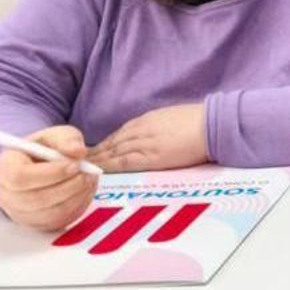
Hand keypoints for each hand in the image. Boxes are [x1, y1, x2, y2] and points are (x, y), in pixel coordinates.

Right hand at [0, 126, 97, 230]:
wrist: (32, 171)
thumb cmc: (40, 152)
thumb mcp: (52, 137)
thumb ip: (66, 139)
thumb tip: (78, 151)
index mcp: (6, 170)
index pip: (22, 177)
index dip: (51, 173)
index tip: (75, 165)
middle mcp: (9, 197)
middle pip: (39, 199)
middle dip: (69, 186)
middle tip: (88, 173)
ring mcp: (22, 215)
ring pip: (53, 212)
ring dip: (77, 196)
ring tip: (88, 179)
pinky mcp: (39, 225)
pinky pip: (61, 220)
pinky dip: (78, 206)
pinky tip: (83, 190)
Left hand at [88, 104, 208, 172]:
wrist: (211, 126)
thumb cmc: (198, 122)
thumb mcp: (171, 119)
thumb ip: (157, 127)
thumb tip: (150, 136)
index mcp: (147, 120)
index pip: (119, 134)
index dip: (104, 144)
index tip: (92, 151)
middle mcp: (141, 130)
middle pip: (112, 143)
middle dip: (94, 152)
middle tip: (77, 161)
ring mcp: (145, 143)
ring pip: (114, 152)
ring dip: (97, 160)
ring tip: (82, 168)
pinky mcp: (151, 156)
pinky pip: (124, 161)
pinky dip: (109, 165)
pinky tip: (99, 170)